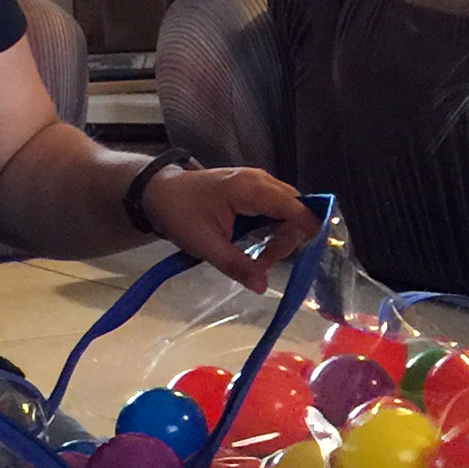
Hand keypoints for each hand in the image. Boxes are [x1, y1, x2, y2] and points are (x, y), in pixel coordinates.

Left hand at [138, 166, 321, 292]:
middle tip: (264, 262)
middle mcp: (261, 181)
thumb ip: (236, 265)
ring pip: (288, 210)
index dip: (308, 231)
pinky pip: (277, 208)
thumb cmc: (180, 214)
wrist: (159, 193)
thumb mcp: (205, 245)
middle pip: (296, 210)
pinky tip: (257, 244)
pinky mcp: (254, 189)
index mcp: (251, 189)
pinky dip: (273, 228)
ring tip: (259, 256)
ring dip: (281, 236)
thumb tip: (262, 286)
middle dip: (289, 239)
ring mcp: (258, 182)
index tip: (309, 257)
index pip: (295, 208)